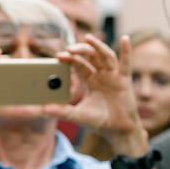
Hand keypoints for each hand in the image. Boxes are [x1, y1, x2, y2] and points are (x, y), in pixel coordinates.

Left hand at [44, 35, 147, 155]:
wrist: (117, 131)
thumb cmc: (100, 121)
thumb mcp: (78, 115)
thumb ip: (62, 111)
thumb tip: (43, 109)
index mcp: (91, 80)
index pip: (79, 64)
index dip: (70, 59)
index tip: (58, 56)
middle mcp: (102, 75)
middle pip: (91, 56)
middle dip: (80, 50)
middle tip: (69, 49)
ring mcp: (113, 76)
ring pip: (105, 56)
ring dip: (97, 46)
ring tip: (88, 38)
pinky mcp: (124, 80)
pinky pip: (126, 63)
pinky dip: (126, 50)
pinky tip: (124, 39)